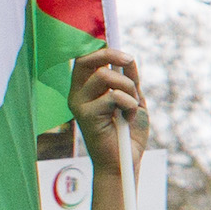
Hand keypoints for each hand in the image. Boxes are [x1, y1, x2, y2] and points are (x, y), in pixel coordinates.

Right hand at [69, 48, 141, 175]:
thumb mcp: (133, 99)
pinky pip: (113, 96)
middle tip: (129, 60)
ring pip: (105, 76)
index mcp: (85, 89)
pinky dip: (130, 104)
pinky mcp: (85, 116)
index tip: (123, 51)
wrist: (125, 160)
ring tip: (132, 104)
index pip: (85, 60)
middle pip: (87, 61)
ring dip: (128, 88)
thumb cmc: (128, 132)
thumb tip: (128, 59)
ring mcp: (79, 104)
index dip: (102, 49)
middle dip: (111, 56)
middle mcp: (77, 94)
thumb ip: (129, 80)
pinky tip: (128, 118)